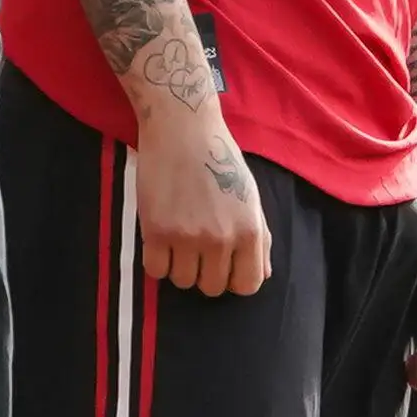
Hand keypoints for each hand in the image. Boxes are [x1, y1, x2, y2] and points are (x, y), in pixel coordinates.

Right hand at [134, 105, 270, 296]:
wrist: (182, 127)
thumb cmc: (220, 159)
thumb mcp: (250, 195)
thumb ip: (260, 238)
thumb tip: (261, 275)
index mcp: (249, 230)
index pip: (247, 285)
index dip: (234, 279)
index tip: (223, 265)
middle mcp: (221, 238)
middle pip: (212, 288)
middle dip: (205, 272)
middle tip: (197, 247)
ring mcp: (187, 236)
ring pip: (182, 282)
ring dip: (179, 266)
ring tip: (178, 238)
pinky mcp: (156, 231)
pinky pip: (155, 271)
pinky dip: (156, 261)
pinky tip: (160, 239)